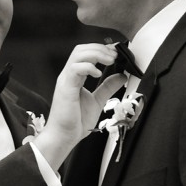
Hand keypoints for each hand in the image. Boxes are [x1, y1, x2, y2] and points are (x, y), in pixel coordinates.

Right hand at [34, 43, 125, 169]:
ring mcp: (65, 80)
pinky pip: (75, 69)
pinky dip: (88, 67)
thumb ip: (108, 87)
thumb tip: (122, 76)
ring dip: (96, 54)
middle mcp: (68, 75)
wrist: (64, 136)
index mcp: (75, 76)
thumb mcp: (97, 100)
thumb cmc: (75, 122)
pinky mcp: (65, 88)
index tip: (116, 53)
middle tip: (115, 55)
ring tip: (110, 60)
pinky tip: (98, 73)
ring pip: (78, 55)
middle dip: (100, 48)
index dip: (101, 49)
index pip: (85, 53)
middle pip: (81, 49)